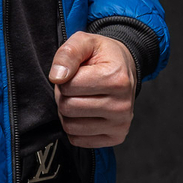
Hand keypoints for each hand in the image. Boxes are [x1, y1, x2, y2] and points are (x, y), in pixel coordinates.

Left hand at [48, 32, 136, 147]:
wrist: (125, 67)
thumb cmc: (103, 55)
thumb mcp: (85, 42)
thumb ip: (68, 54)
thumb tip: (57, 77)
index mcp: (116, 79)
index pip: (68, 86)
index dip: (64, 78)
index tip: (75, 72)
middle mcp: (122, 105)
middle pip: (67, 108)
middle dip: (64, 95)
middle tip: (76, 86)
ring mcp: (120, 124)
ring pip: (70, 126)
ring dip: (68, 112)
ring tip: (81, 97)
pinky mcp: (115, 137)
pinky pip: (78, 140)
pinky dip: (75, 127)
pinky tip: (85, 113)